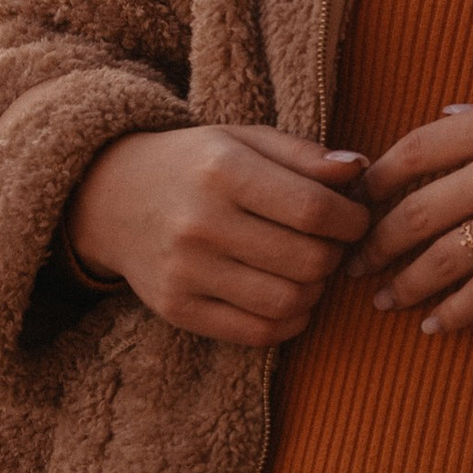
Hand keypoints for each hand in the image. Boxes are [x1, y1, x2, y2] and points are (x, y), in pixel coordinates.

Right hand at [66, 125, 372, 346]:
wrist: (110, 197)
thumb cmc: (196, 164)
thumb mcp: (245, 140)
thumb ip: (305, 155)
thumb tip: (362, 172)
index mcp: (222, 171)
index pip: (313, 209)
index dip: (352, 219)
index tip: (355, 218)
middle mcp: (200, 223)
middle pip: (307, 260)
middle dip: (337, 255)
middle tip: (332, 244)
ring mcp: (185, 272)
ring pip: (288, 301)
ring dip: (316, 290)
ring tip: (310, 269)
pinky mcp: (176, 309)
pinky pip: (256, 332)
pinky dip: (289, 321)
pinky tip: (290, 297)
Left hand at [347, 82, 472, 338]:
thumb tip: (444, 114)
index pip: (412, 150)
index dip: (375, 181)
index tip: (357, 202)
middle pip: (413, 210)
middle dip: (375, 244)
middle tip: (353, 265)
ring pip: (441, 257)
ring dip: (405, 284)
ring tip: (386, 302)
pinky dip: (454, 313)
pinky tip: (437, 326)